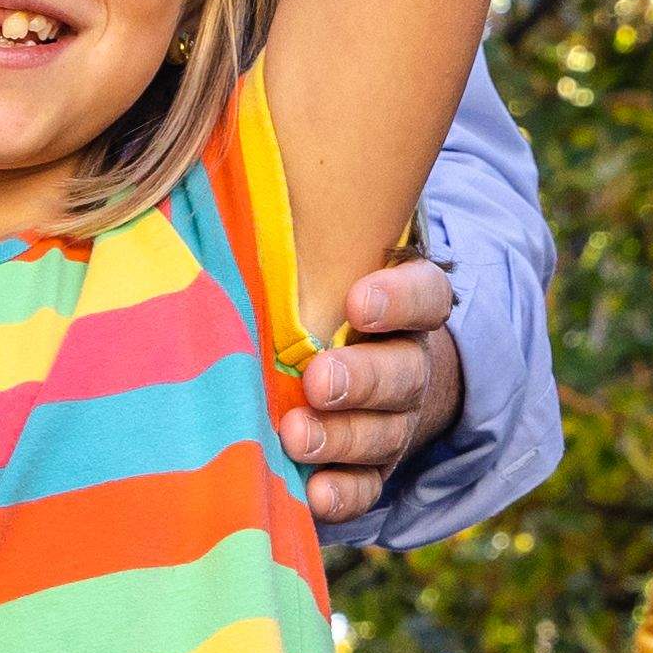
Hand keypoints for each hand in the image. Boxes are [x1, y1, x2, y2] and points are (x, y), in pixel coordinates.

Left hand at [280, 258, 466, 529]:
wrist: (360, 369)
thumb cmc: (320, 298)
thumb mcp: (324, 260)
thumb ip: (298, 231)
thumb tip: (229, 155)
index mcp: (406, 304)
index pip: (422, 295)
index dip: (396, 299)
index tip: (357, 302)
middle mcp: (410, 363)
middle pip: (402, 372)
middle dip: (360, 378)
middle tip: (318, 378)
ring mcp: (395, 421)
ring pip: (382, 433)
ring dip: (341, 437)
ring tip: (296, 436)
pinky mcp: (374, 468)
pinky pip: (368, 487)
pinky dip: (343, 494)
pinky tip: (314, 496)